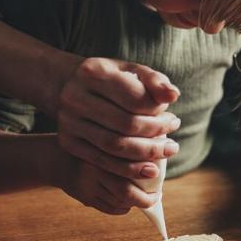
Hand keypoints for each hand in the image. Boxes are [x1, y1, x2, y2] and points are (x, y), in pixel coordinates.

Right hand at [54, 151, 159, 214]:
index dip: (144, 171)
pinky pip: (110, 209)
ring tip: (145, 197)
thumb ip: (125, 145)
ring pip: (119, 203)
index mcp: (99, 150)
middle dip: (145, 199)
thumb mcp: (104, 138)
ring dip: (136, 203)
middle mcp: (91, 170)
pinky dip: (124, 208)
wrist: (55, 158)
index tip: (155, 172)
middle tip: (156, 196)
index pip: (127, 165)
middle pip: (125, 191)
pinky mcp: (84, 198)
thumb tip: (156, 155)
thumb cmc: (89, 145)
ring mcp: (87, 187)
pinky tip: (129, 203)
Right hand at [56, 57, 181, 179]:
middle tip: (173, 143)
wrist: (68, 88)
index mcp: (93, 72)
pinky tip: (147, 169)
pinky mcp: (68, 141)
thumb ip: (154, 81)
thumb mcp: (131, 72)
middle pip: (125, 123)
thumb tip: (173, 96)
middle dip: (155, 135)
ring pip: (114, 146)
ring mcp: (68, 121)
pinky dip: (128, 168)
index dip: (158, 112)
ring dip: (145, 154)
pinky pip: (102, 161)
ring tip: (165, 153)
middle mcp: (75, 97)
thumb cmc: (110, 80)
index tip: (171, 118)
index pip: (135, 98)